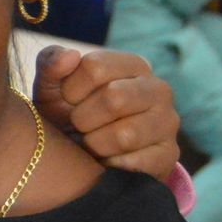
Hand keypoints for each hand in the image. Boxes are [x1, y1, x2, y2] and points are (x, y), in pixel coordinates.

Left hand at [31, 46, 180, 178]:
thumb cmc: (69, 114)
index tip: (67, 101)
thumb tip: (70, 55)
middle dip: (83, 118)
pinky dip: (111, 165)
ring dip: (95, 144)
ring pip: (125, 135)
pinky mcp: (169, 155)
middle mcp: (158, 89)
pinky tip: (106, 161)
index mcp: (133, 65)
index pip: (96, 67)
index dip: (70, 89)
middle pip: (115, 98)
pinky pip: (135, 164)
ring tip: (91, 143)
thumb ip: (51, 63)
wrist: (84, 158)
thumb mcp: (52, 88)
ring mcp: (168, 122)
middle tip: (78, 126)